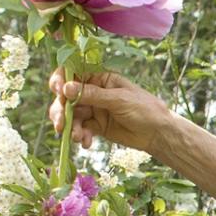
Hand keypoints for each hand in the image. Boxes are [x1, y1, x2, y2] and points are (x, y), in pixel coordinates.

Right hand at [47, 68, 176, 154]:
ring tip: (76, 136)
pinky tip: (86, 142)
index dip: (61, 80)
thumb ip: (93, 95)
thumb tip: (67, 89)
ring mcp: (93, 109)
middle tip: (61, 123)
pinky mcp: (95, 126)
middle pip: (66, 97)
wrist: (157, 133)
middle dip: (61, 110)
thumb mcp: (119, 99)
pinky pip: (80, 129)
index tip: (58, 90)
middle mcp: (93, 92)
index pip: (73, 73)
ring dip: (70, 126)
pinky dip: (80, 135)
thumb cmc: (144, 108)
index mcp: (99, 78)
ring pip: (71, 115)